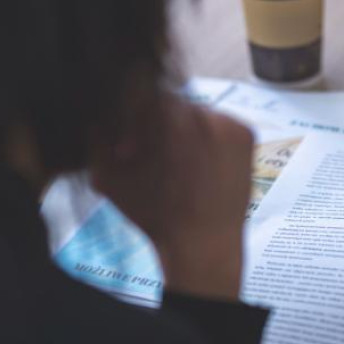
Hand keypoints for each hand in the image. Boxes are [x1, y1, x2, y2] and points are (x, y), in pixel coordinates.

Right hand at [92, 96, 254, 300]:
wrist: (204, 246)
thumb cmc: (155, 217)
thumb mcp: (111, 179)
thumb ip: (97, 141)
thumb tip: (95, 116)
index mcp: (168, 117)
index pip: (145, 97)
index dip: (132, 121)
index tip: (129, 147)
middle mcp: (204, 112)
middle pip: (174, 103)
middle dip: (159, 125)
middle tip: (153, 154)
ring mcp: (231, 121)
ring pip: (198, 112)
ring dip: (185, 130)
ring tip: (179, 163)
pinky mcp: (247, 134)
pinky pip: (221, 124)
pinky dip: (210, 138)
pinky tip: (201, 165)